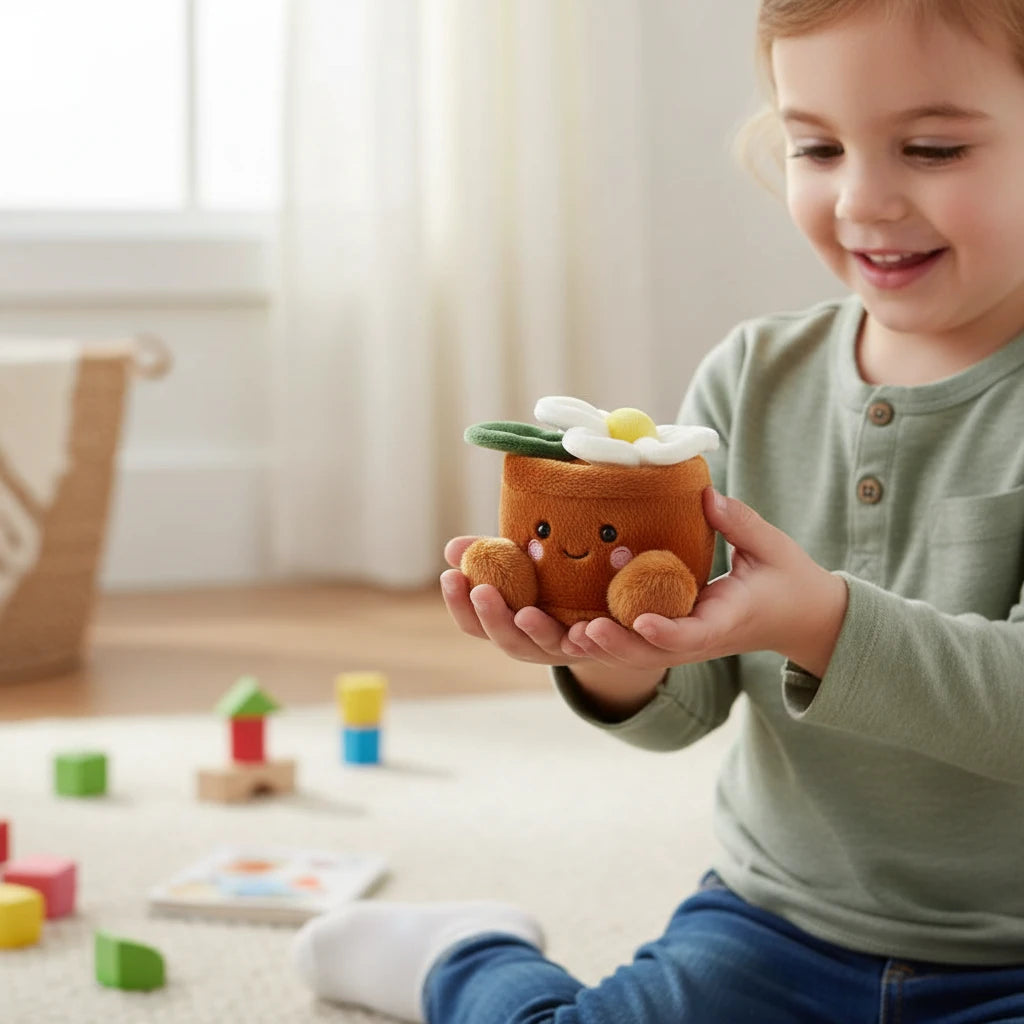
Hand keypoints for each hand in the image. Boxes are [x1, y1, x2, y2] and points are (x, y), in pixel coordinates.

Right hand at [441, 536, 585, 665]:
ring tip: (525, 614)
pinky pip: (589, 647)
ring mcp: (558, 648)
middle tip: (481, 591)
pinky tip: (581, 629)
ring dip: (535, 630)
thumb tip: (451, 549)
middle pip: (504, 638)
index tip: (450, 576)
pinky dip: (584, 641)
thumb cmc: (544, 589)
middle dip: (491, 616)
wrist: (596, 620)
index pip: (472, 623)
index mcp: (504, 627)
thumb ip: (487, 560)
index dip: (458, 603)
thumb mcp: (516, 571)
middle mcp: (527, 643)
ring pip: (544, 644)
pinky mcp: (591, 645)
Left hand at [565, 488, 847, 678]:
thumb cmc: (789, 580)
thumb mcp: (773, 547)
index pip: (694, 634)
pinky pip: (637, 647)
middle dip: (618, 646)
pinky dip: (606, 646)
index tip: (640, 620)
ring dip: (603, 651)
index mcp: (727, 620)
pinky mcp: (674, 640)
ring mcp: (687, 645)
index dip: (666, 632)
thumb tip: (706, 495)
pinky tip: (571, 634)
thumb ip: (740, 523)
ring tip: (565, 636)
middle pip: (655, 654)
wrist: (802, 620)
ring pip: (640, 658)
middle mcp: (702, 640)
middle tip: (582, 631)